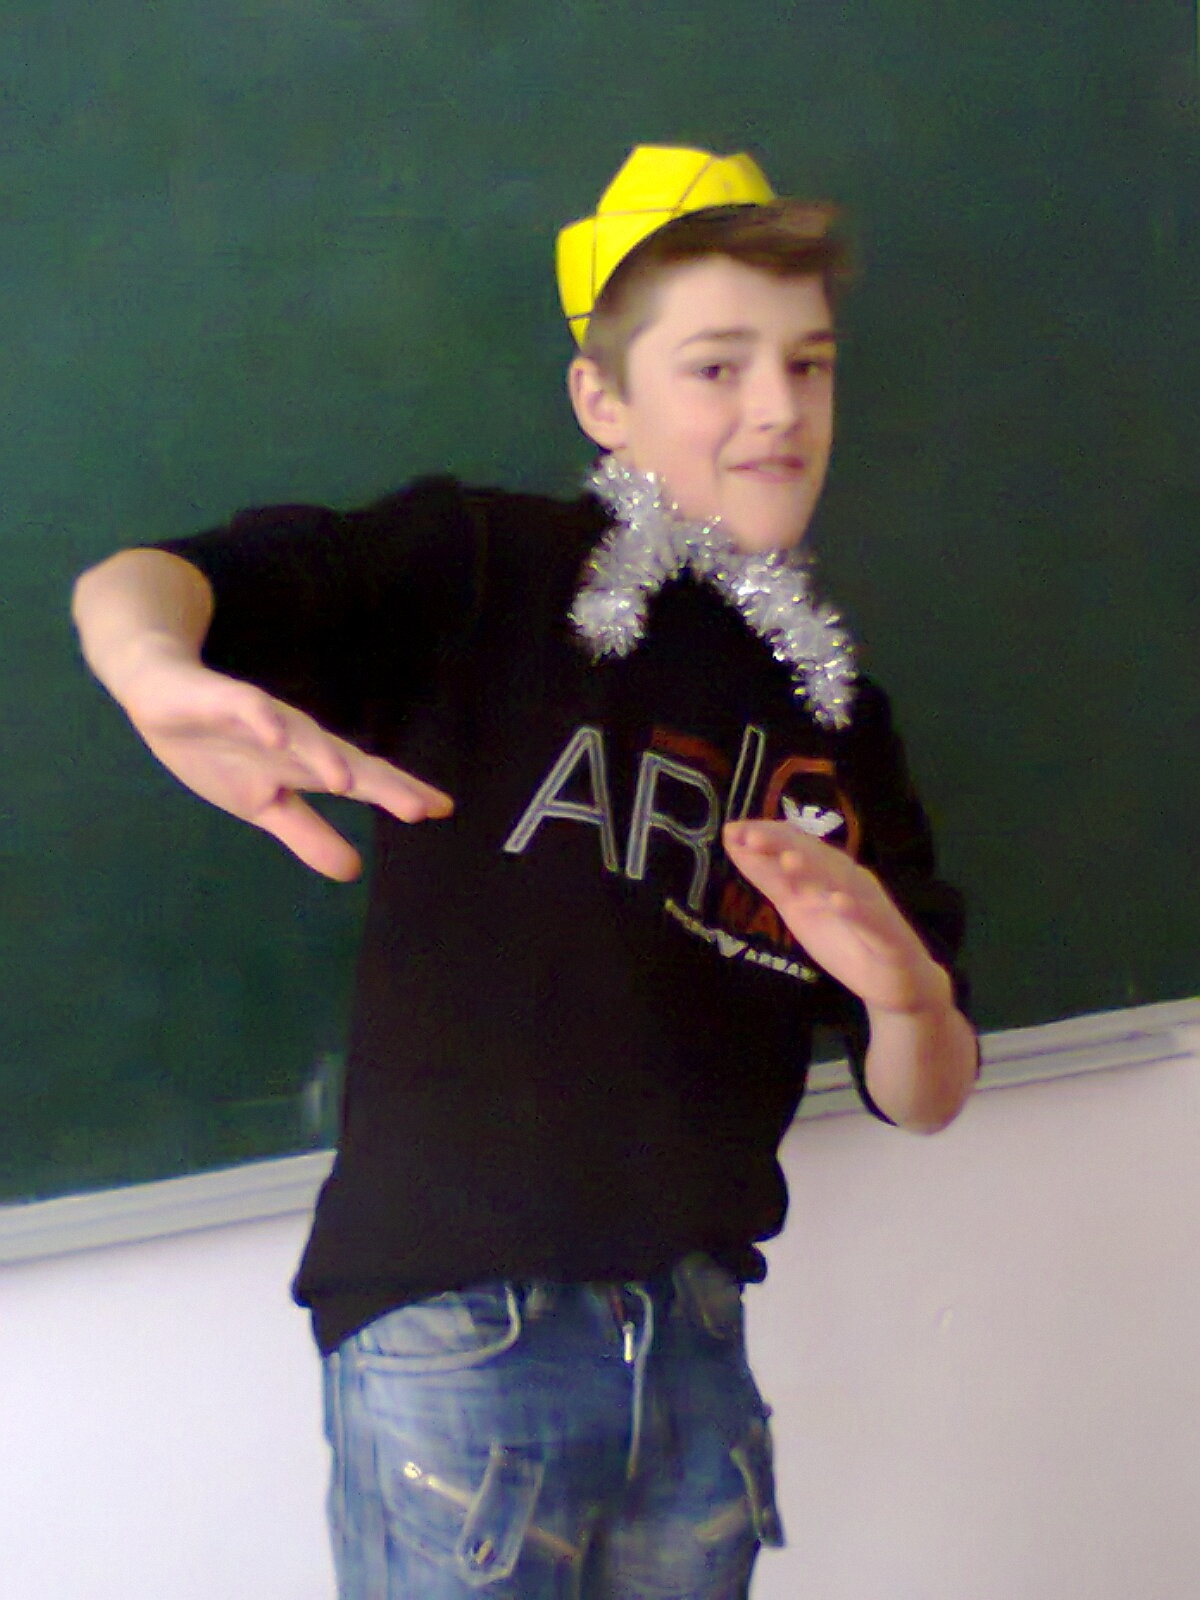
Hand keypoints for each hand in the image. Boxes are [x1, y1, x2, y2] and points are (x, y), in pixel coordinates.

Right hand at [118, 646, 452, 879]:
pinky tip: (275, 734)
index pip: (364, 780)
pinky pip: (243, 707)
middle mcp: (294, 740)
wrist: (161, 690)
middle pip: (345, 760)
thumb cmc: (220, 748)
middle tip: (422, 807)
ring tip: (349, 783)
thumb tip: (352, 872)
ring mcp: (260, 718)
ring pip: (298, 735)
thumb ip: (308, 834)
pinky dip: (260, 719)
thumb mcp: (263, 804)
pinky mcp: (220, 699)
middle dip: (383, 784)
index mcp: (306, 765)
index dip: (401, 794)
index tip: (444, 810)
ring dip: (323, 756)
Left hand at [722, 820, 951, 1016]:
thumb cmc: (843, 939)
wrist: (895, 984)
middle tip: (752, 836)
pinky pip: (871, 920)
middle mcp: (850, 881)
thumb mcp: (796, 906)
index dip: (768, 836)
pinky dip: (856, 909)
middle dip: (785, 844)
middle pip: (817, 856)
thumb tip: (734, 840)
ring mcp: (870, 906)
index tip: (733, 830)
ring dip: (818, 869)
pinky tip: (838, 901)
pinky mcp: (888, 936)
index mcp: (827, 872)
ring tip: (789, 860)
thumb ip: (768, 875)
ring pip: (844, 883)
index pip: (797, 844)